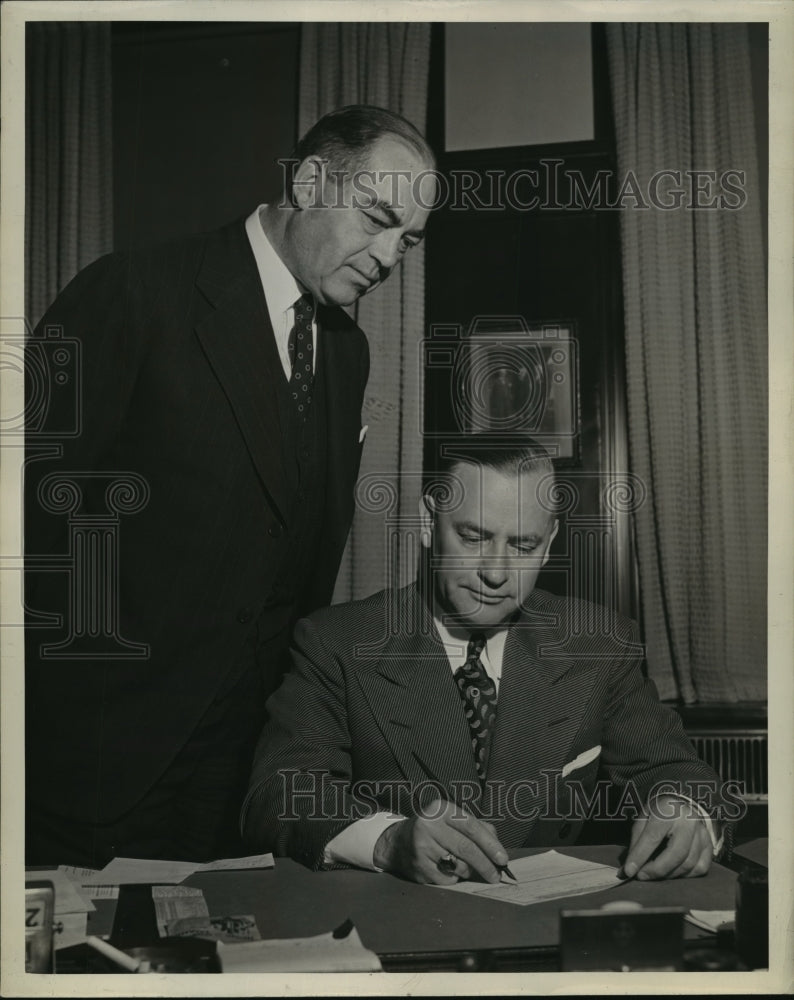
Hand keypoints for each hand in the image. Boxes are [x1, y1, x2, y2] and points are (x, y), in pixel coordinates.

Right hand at [372, 797, 508, 884]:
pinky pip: (447, 878)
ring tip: (464, 865)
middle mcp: (429, 825)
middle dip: (486, 864)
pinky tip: (446, 869)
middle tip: (496, 875)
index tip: (503, 859)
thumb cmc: (435, 830)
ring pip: (458, 865)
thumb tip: (498, 849)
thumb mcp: (453, 820)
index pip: (471, 827)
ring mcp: (422, 846)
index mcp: (441, 809)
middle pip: (466, 848)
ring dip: (469, 871)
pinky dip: (453, 878)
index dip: (490, 844)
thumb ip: (478, 829)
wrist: (399, 842)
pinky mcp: (418, 866)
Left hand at [622, 795, 713, 880]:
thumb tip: (630, 868)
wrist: (680, 805)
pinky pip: (700, 868)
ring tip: (654, 874)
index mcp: (667, 809)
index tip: (629, 871)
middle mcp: (688, 820)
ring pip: (689, 863)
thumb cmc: (658, 813)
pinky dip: (685, 875)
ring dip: (669, 874)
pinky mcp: (709, 844)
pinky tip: (673, 871)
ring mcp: (702, 833)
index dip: (640, 856)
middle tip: (642, 876)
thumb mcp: (643, 818)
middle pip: (676, 854)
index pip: (653, 837)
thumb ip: (637, 841)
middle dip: (657, 870)